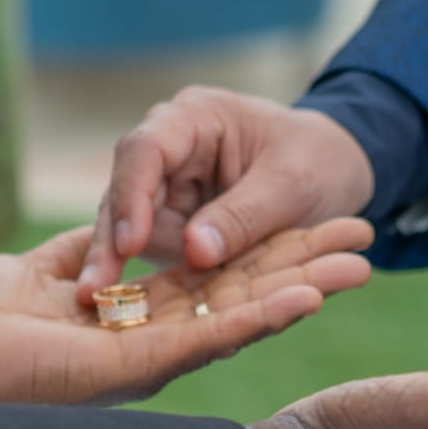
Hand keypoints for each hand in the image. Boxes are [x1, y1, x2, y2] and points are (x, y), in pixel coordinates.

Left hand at [0, 220, 373, 405]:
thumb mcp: (37, 269)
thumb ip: (85, 252)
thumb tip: (112, 233)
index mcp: (136, 319)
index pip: (217, 280)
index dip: (268, 252)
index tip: (314, 226)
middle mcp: (156, 342)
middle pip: (247, 296)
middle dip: (307, 267)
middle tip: (367, 243)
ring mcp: (154, 356)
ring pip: (244, 316)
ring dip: (304, 290)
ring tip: (361, 265)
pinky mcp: (138, 367)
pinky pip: (211, 337)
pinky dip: (261, 317)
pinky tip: (306, 296)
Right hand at [75, 88, 374, 299]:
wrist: (336, 170)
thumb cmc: (319, 161)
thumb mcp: (292, 184)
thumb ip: (244, 215)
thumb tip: (193, 253)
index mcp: (194, 118)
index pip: (145, 151)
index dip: (130, 197)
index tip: (128, 244)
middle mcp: (169, 150)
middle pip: (124, 194)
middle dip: (110, 244)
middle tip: (92, 293)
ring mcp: (166, 188)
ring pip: (128, 228)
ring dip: (120, 268)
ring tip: (101, 306)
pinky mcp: (173, 222)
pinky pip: (155, 251)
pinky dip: (149, 278)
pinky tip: (124, 310)